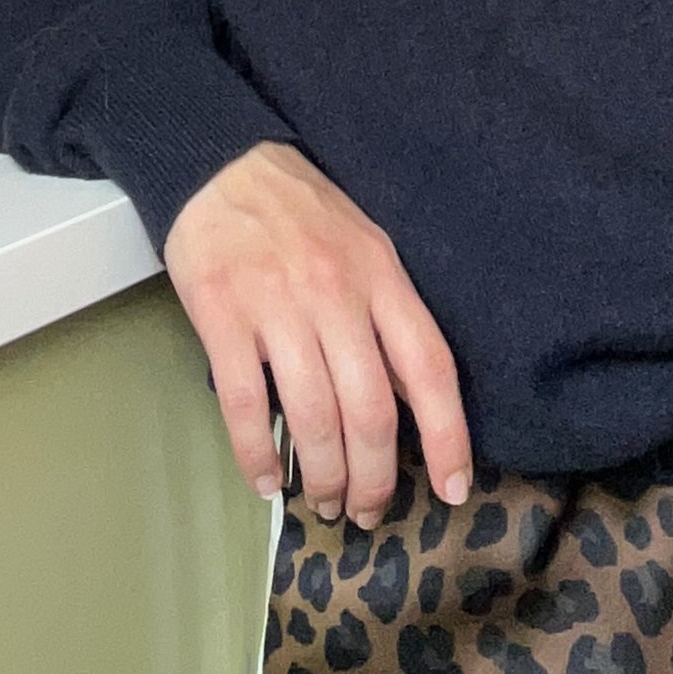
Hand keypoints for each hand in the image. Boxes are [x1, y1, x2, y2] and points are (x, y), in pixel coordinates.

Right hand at [163, 139, 472, 529]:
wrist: (220, 162)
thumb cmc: (301, 212)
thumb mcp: (366, 246)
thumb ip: (390, 317)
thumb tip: (416, 401)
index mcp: (379, 274)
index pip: (429, 366)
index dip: (448, 436)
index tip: (452, 489)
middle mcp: (335, 292)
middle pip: (371, 410)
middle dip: (374, 479)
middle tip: (366, 511)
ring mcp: (277, 304)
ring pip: (314, 417)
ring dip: (322, 478)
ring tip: (322, 502)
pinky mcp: (222, 314)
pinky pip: (244, 404)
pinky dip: (257, 454)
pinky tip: (264, 479)